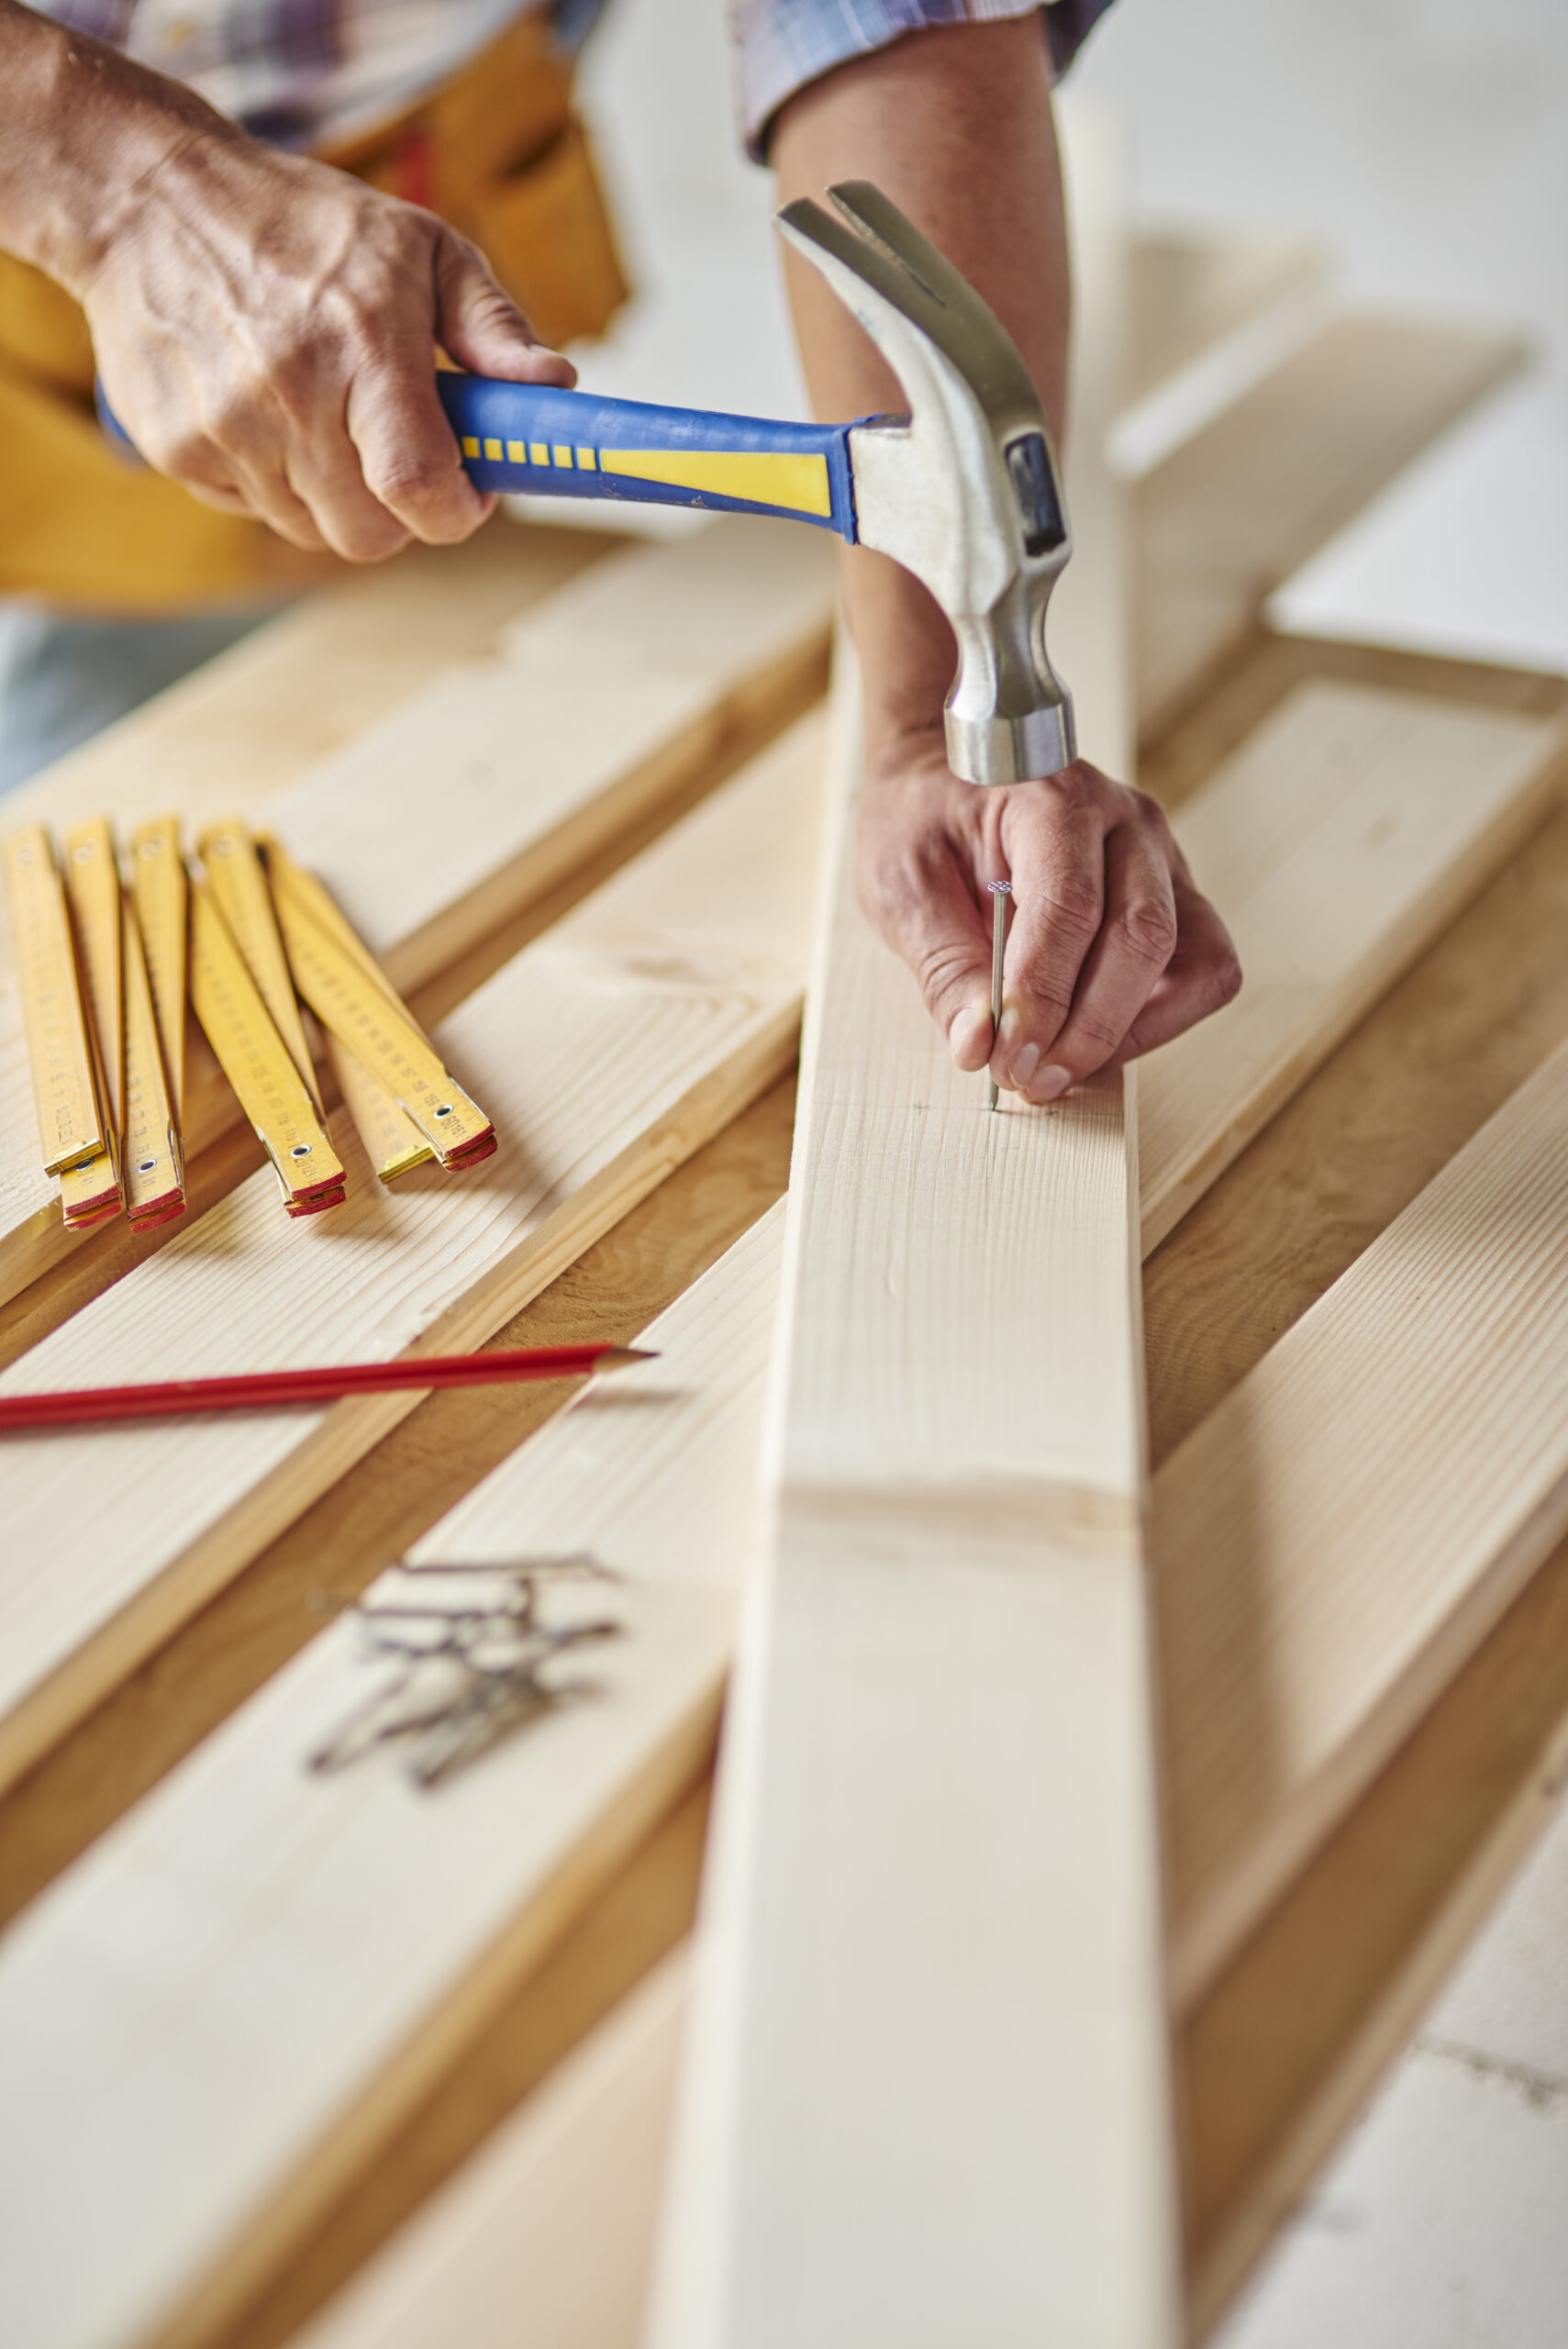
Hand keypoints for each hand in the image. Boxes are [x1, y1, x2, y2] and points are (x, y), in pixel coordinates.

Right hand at [81, 126, 572, 561]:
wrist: (148, 198)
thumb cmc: (305, 225)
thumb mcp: (419, 248)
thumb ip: (493, 326)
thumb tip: (555, 386)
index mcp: (364, 344)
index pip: (418, 489)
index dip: (455, 512)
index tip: (468, 492)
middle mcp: (290, 393)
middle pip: (369, 535)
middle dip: (399, 510)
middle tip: (398, 452)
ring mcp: (226, 428)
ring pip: (312, 530)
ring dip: (335, 495)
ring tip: (325, 415)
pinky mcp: (176, 449)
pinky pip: (254, 509)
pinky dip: (274, 480)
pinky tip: (266, 409)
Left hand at [856, 727, 1240, 1099]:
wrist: (948, 772)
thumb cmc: (923, 819)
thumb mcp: (901, 885)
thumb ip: (944, 966)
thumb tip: (978, 1047)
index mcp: (1054, 796)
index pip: (1071, 904)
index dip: (1042, 995)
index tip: (1006, 1059)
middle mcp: (1126, 822)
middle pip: (1144, 935)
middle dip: (1088, 1028)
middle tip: (1029, 1079)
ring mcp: (1161, 860)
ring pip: (1192, 960)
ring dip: (1131, 1031)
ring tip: (1060, 1067)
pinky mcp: (1174, 899)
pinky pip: (1199, 973)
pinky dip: (1155, 1021)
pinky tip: (1090, 1039)